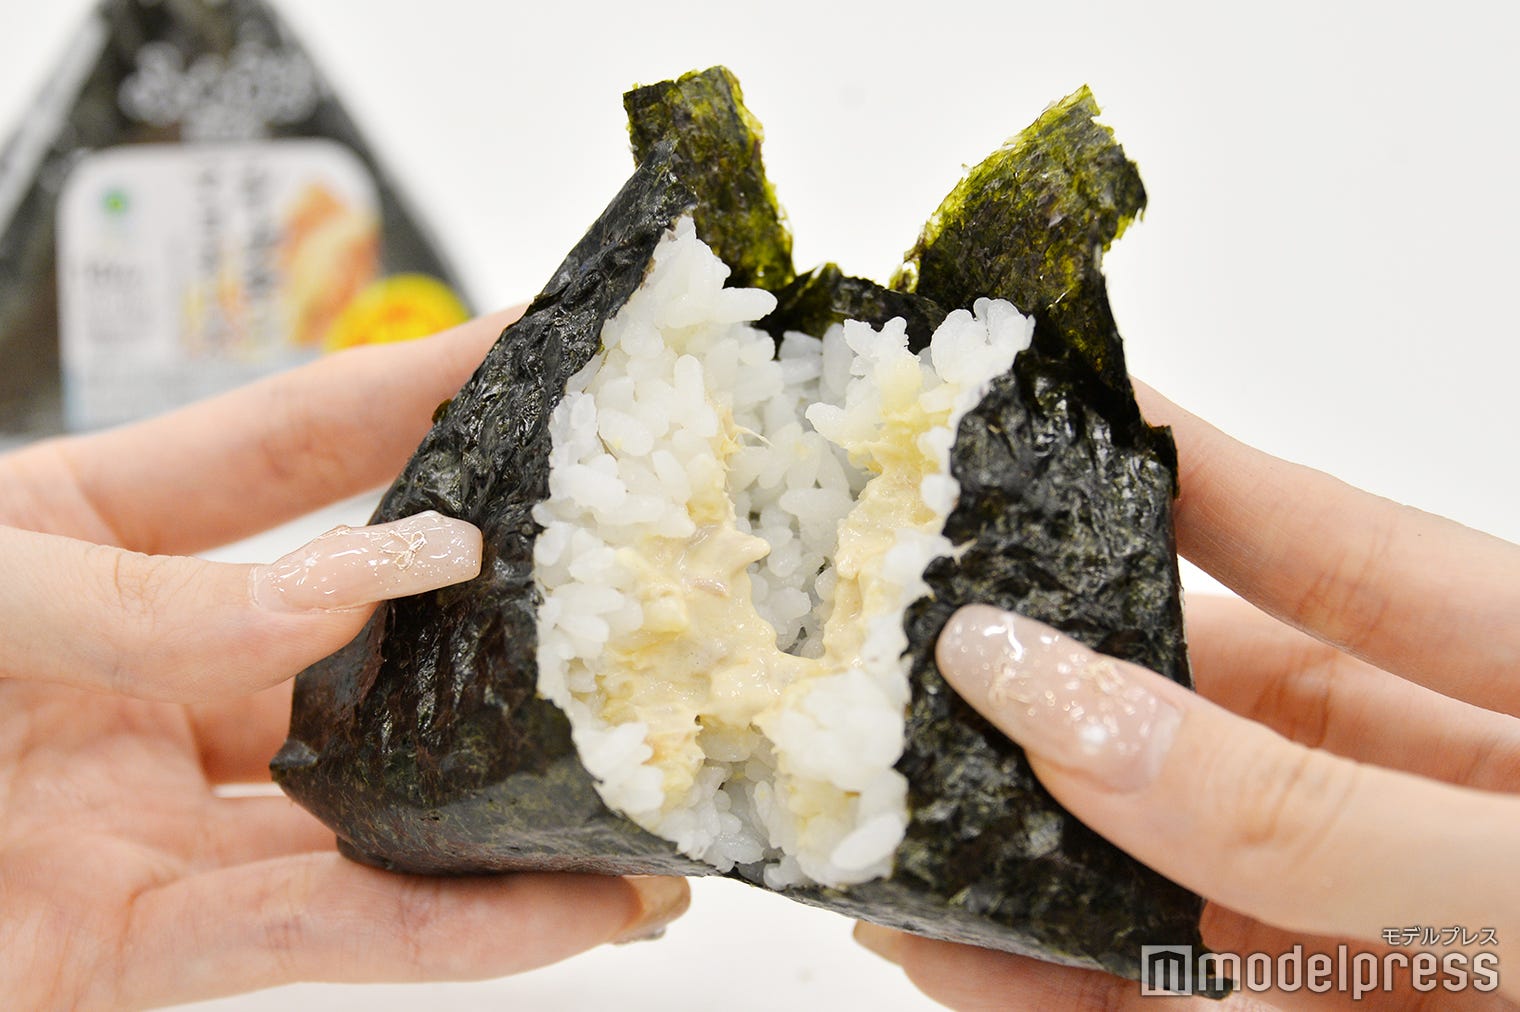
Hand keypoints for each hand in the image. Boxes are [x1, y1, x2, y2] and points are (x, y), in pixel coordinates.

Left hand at [0, 310, 687, 1009]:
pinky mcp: (135, 952)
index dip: (417, 396)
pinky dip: (459, 932)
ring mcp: (146, 818)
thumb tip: (380, 583)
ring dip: (512, 816)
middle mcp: (142, 678)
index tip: (534, 354)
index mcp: (83, 541)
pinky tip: (574, 911)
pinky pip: (325, 938)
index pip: (293, 448)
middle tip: (626, 594)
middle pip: (358, 643)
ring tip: (642, 799)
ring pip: (368, 813)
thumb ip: (170, 593)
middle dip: (496, 626)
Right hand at [854, 384, 1519, 1008]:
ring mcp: (1386, 917)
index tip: (1037, 409)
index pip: (1319, 543)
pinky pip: (1185, 1000)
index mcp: (1515, 677)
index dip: (1173, 476)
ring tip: (888, 831)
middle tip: (900, 667)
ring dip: (1021, 853)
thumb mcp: (1518, 864)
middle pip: (1200, 711)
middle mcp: (1432, 789)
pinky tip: (967, 957)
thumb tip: (1052, 699)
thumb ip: (1296, 806)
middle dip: (1042, 694)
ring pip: (1167, 868)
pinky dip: (1069, 984)